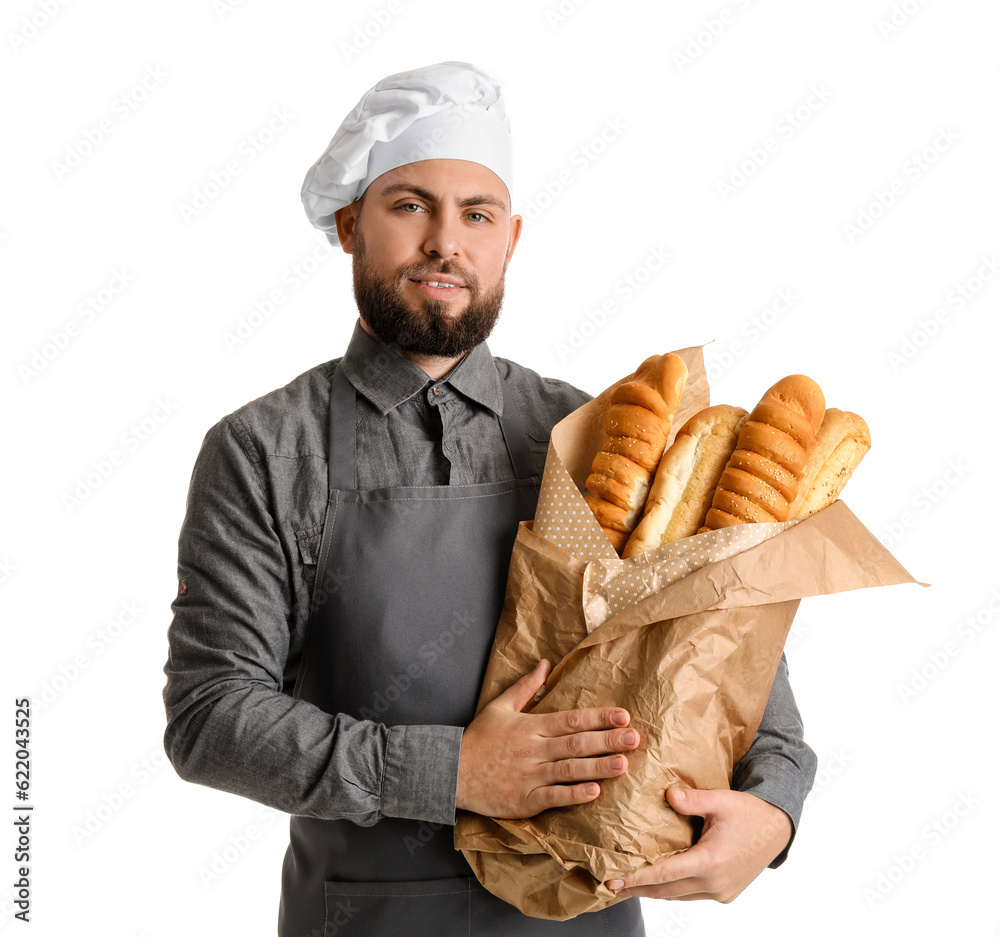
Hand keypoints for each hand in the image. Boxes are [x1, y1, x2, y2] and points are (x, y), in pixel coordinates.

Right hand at [456, 659, 639, 817]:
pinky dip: (574, 795)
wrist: (450, 772)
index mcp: (530, 726)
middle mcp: (533, 749)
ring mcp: (529, 776)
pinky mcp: (524, 800)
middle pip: (576, 743)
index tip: (623, 715)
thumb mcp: (499, 706)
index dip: (598, 717)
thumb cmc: (479, 739)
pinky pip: (553, 797)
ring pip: (569, 770)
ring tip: (623, 763)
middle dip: (607, 740)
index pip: (570, 719)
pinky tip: (595, 792)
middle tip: (635, 737)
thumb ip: (525, 686)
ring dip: (598, 767)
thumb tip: (546, 663)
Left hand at [606, 787, 792, 902]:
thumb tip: (668, 794)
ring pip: (678, 895)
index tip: (613, 881)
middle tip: (609, 884)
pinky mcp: (725, 894)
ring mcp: (721, 892)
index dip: (636, 878)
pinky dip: (672, 890)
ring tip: (627, 885)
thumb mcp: (720, 799)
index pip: (664, 874)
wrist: (778, 829)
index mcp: (711, 861)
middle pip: (666, 890)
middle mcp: (715, 883)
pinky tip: (658, 881)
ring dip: (653, 891)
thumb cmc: (748, 812)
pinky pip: (691, 895)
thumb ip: (692, 799)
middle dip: (637, 889)